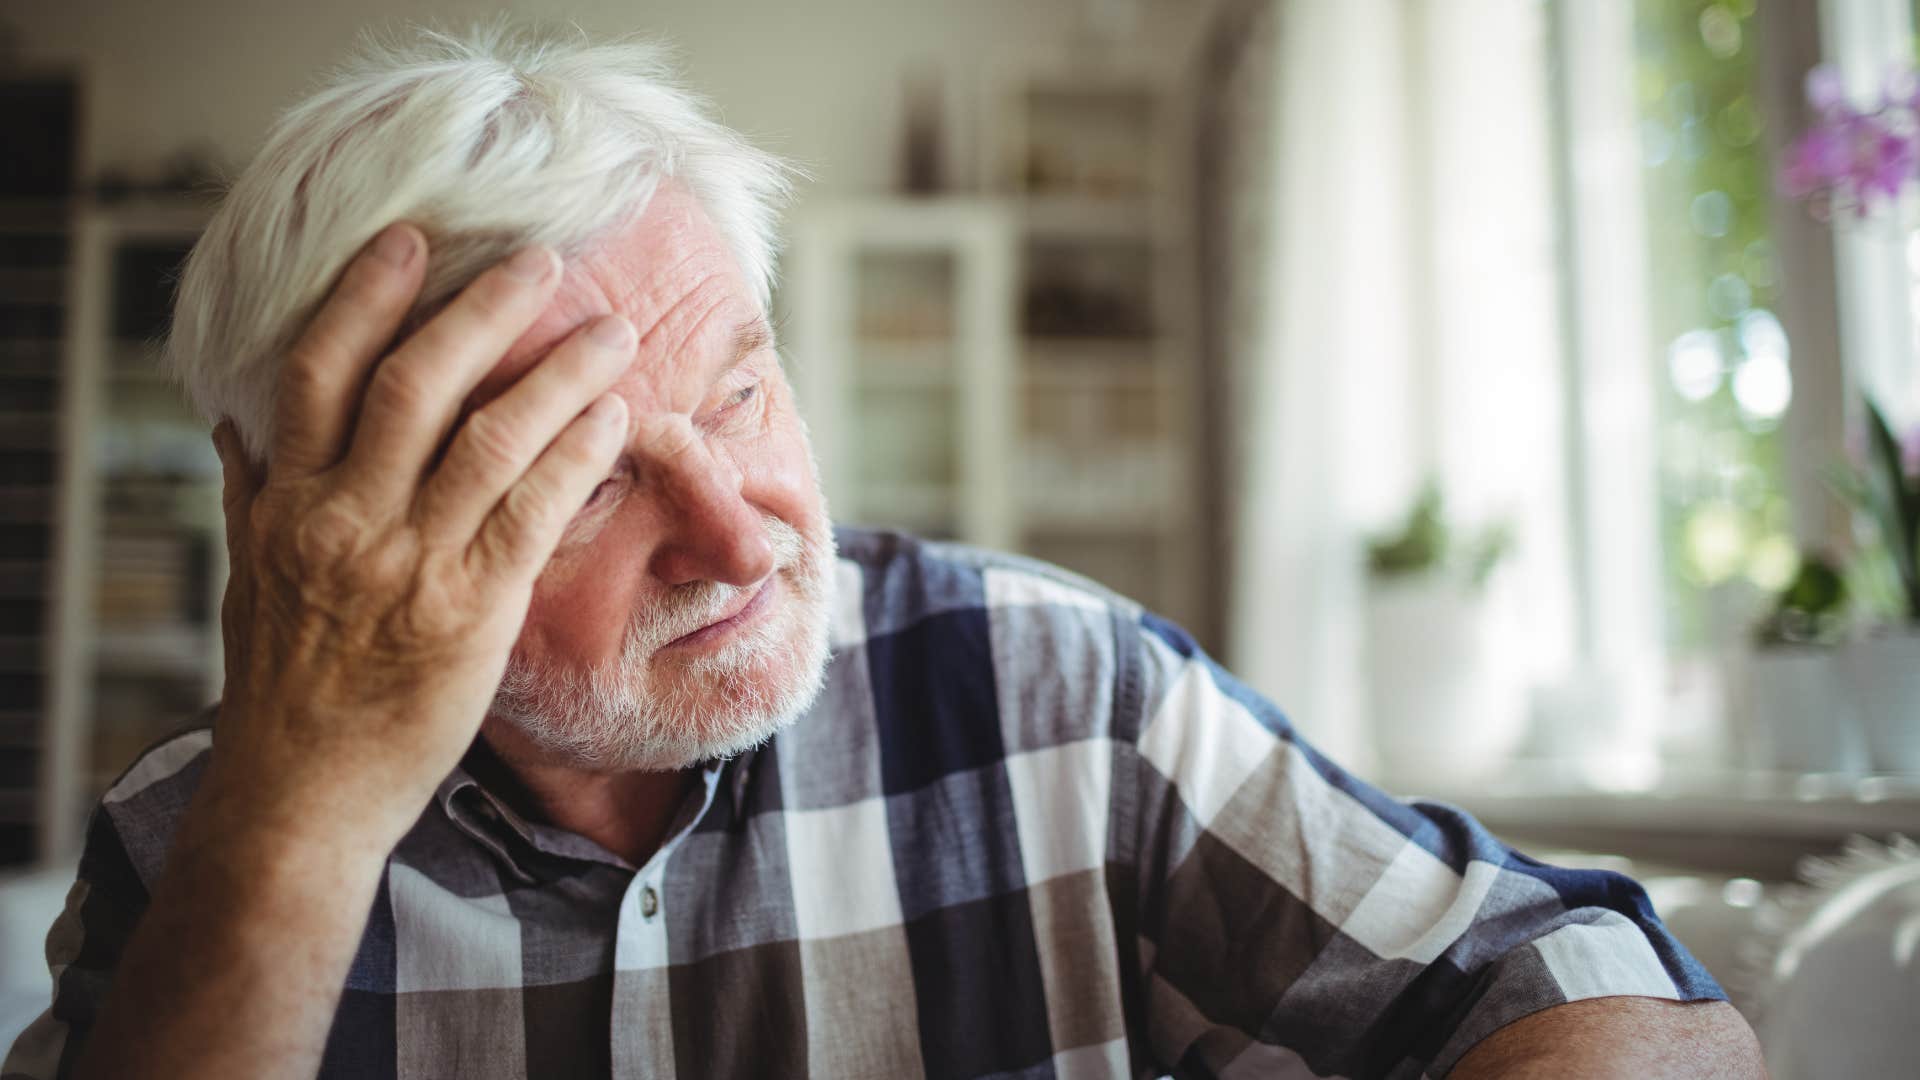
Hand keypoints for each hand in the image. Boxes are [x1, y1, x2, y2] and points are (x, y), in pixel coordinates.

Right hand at [206, 224, 632, 852]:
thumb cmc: (284, 681)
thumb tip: (242, 418)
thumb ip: (254, 490)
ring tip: (608, 334)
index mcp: (289, 502)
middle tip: (538, 263)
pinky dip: (575, 458)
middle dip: (482, 313)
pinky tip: (611, 422)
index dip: (365, 297)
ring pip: (489, 440)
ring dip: (557, 375)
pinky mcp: (471, 612)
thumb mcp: (250, 574)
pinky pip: (532, 514)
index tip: (410, 241)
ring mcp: (411, 565)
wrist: (307, 790)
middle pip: (416, 386)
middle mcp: (346, 522)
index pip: (319, 372)